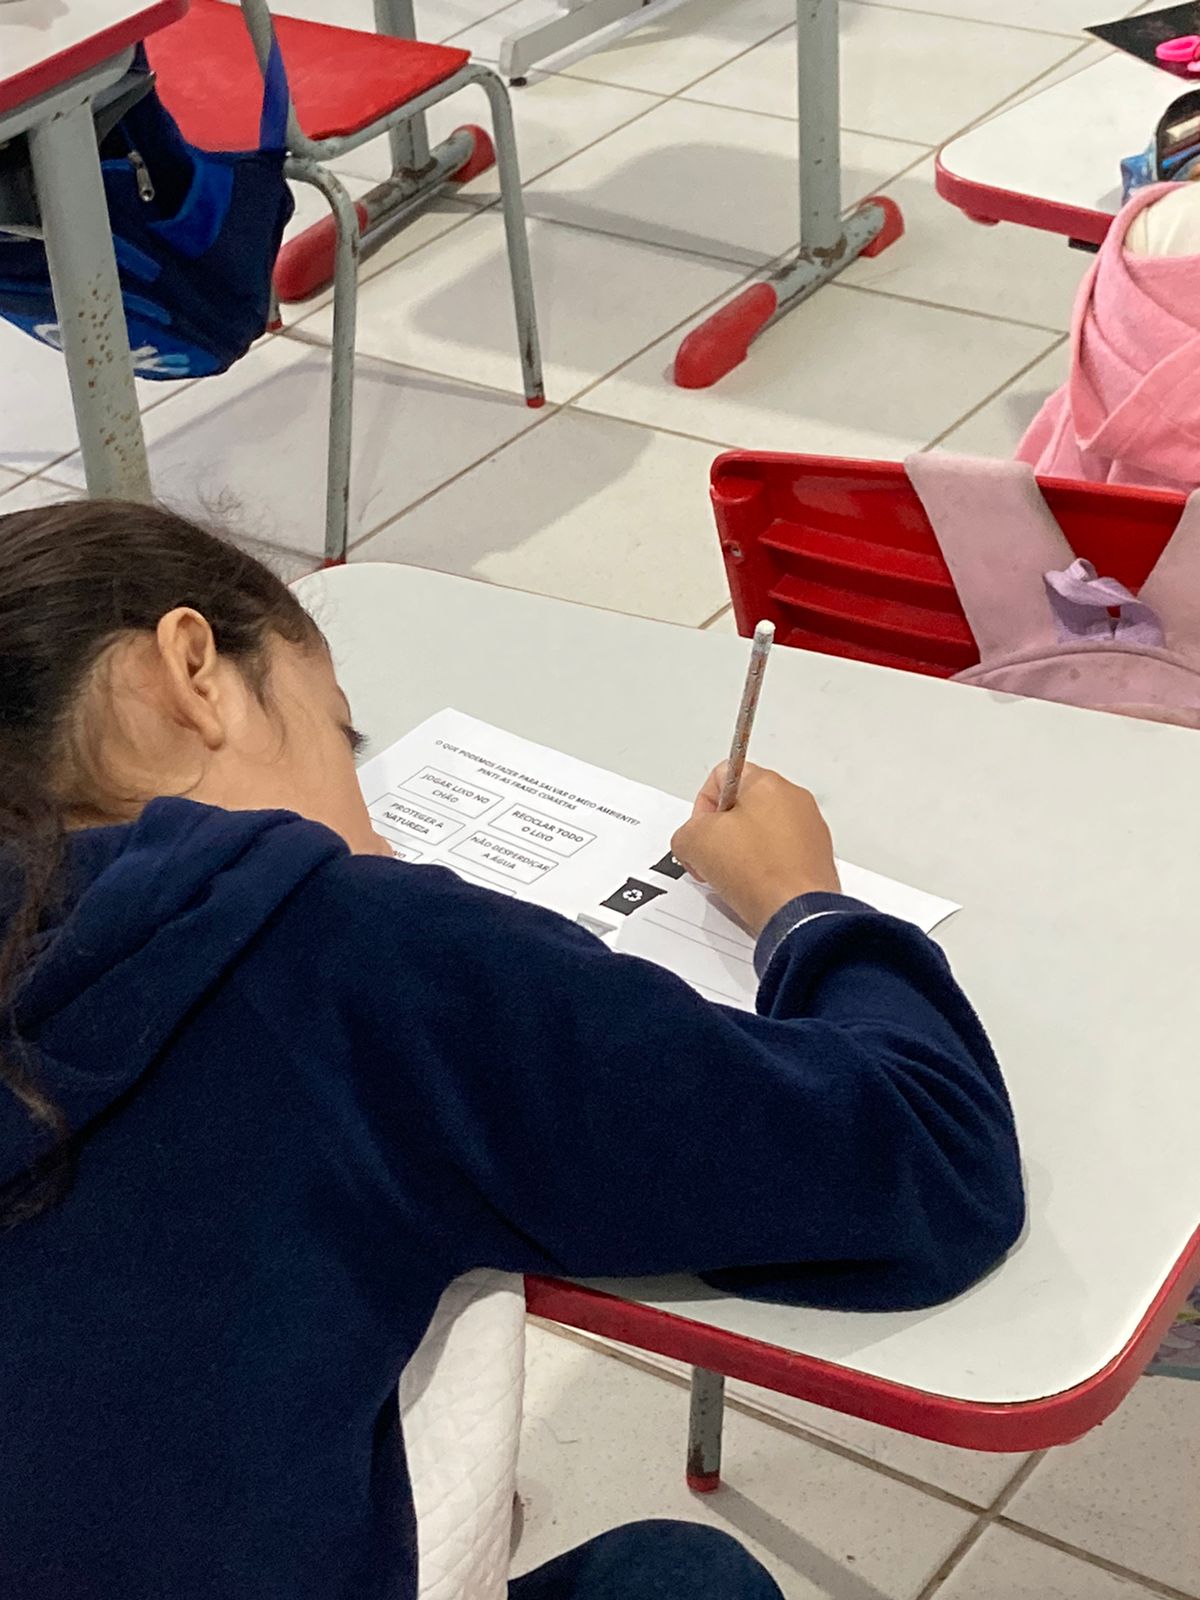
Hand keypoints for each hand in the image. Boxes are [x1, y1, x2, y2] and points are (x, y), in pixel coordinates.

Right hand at [671, 762, 839, 935]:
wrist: (798, 915)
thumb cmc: (759, 874)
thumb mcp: (694, 842)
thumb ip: (685, 831)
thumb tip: (691, 841)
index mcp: (768, 784)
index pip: (720, 775)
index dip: (702, 806)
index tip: (701, 832)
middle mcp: (795, 801)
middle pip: (742, 807)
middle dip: (721, 833)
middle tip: (714, 857)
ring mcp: (810, 831)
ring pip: (761, 833)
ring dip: (742, 853)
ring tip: (736, 877)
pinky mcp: (816, 859)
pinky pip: (780, 857)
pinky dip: (763, 870)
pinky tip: (755, 888)